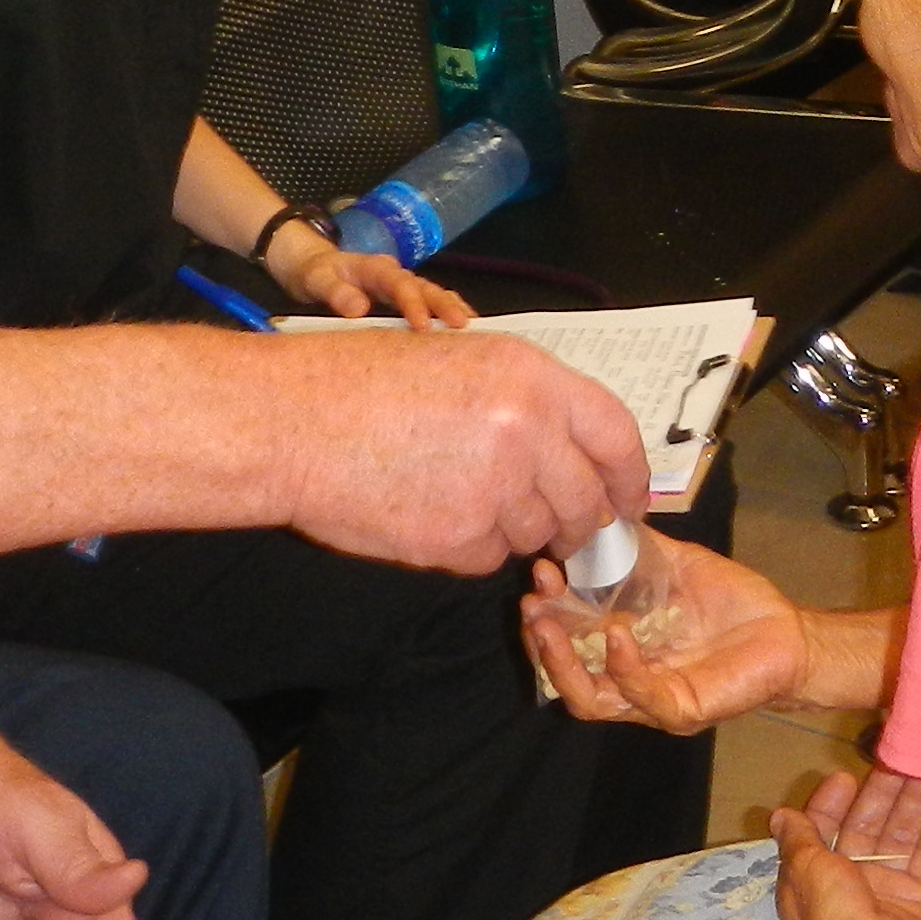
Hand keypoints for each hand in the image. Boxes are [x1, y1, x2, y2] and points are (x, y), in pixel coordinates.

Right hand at [271, 329, 646, 574]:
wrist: (291, 421)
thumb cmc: (362, 384)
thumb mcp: (460, 361)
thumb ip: (527, 403)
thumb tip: (575, 456)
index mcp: (532, 378)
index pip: (616, 435)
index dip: (629, 477)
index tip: (627, 502)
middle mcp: (526, 432)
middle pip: (584, 501)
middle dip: (577, 524)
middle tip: (559, 531)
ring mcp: (494, 489)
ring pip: (534, 534)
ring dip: (509, 529)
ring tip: (451, 493)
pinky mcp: (458, 538)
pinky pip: (487, 558)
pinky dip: (466, 548)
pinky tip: (424, 512)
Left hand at [274, 241, 471, 326]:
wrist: (314, 268)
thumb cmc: (316, 274)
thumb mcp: (316, 280)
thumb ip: (335, 292)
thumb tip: (359, 309)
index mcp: (375, 268)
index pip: (399, 283)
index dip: (413, 303)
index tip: (422, 325)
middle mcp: (394, 274)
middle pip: (425, 286)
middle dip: (445, 305)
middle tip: (463, 324)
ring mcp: (402, 286)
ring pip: (433, 294)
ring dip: (452, 309)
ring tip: (475, 328)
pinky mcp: (404, 299)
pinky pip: (430, 304)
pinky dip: (446, 315)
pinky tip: (462, 332)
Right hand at [523, 531, 811, 730]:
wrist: (790, 633)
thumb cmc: (737, 606)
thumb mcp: (679, 566)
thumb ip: (640, 549)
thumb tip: (603, 514)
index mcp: (624, 649)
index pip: (569, 643)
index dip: (547, 614)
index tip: (540, 573)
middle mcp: (630, 681)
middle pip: (566, 677)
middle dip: (542, 642)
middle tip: (531, 605)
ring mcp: (653, 700)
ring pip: (589, 699)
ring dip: (563, 663)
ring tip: (550, 625)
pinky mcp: (681, 708)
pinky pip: (640, 695)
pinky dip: (623, 666)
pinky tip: (617, 634)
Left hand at [774, 766, 920, 919]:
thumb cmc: (834, 915)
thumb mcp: (805, 870)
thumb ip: (797, 839)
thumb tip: (778, 815)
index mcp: (815, 879)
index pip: (823, 831)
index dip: (831, 803)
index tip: (845, 777)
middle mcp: (852, 882)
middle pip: (867, 828)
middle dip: (882, 794)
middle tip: (900, 760)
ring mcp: (890, 889)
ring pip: (902, 835)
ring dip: (914, 802)